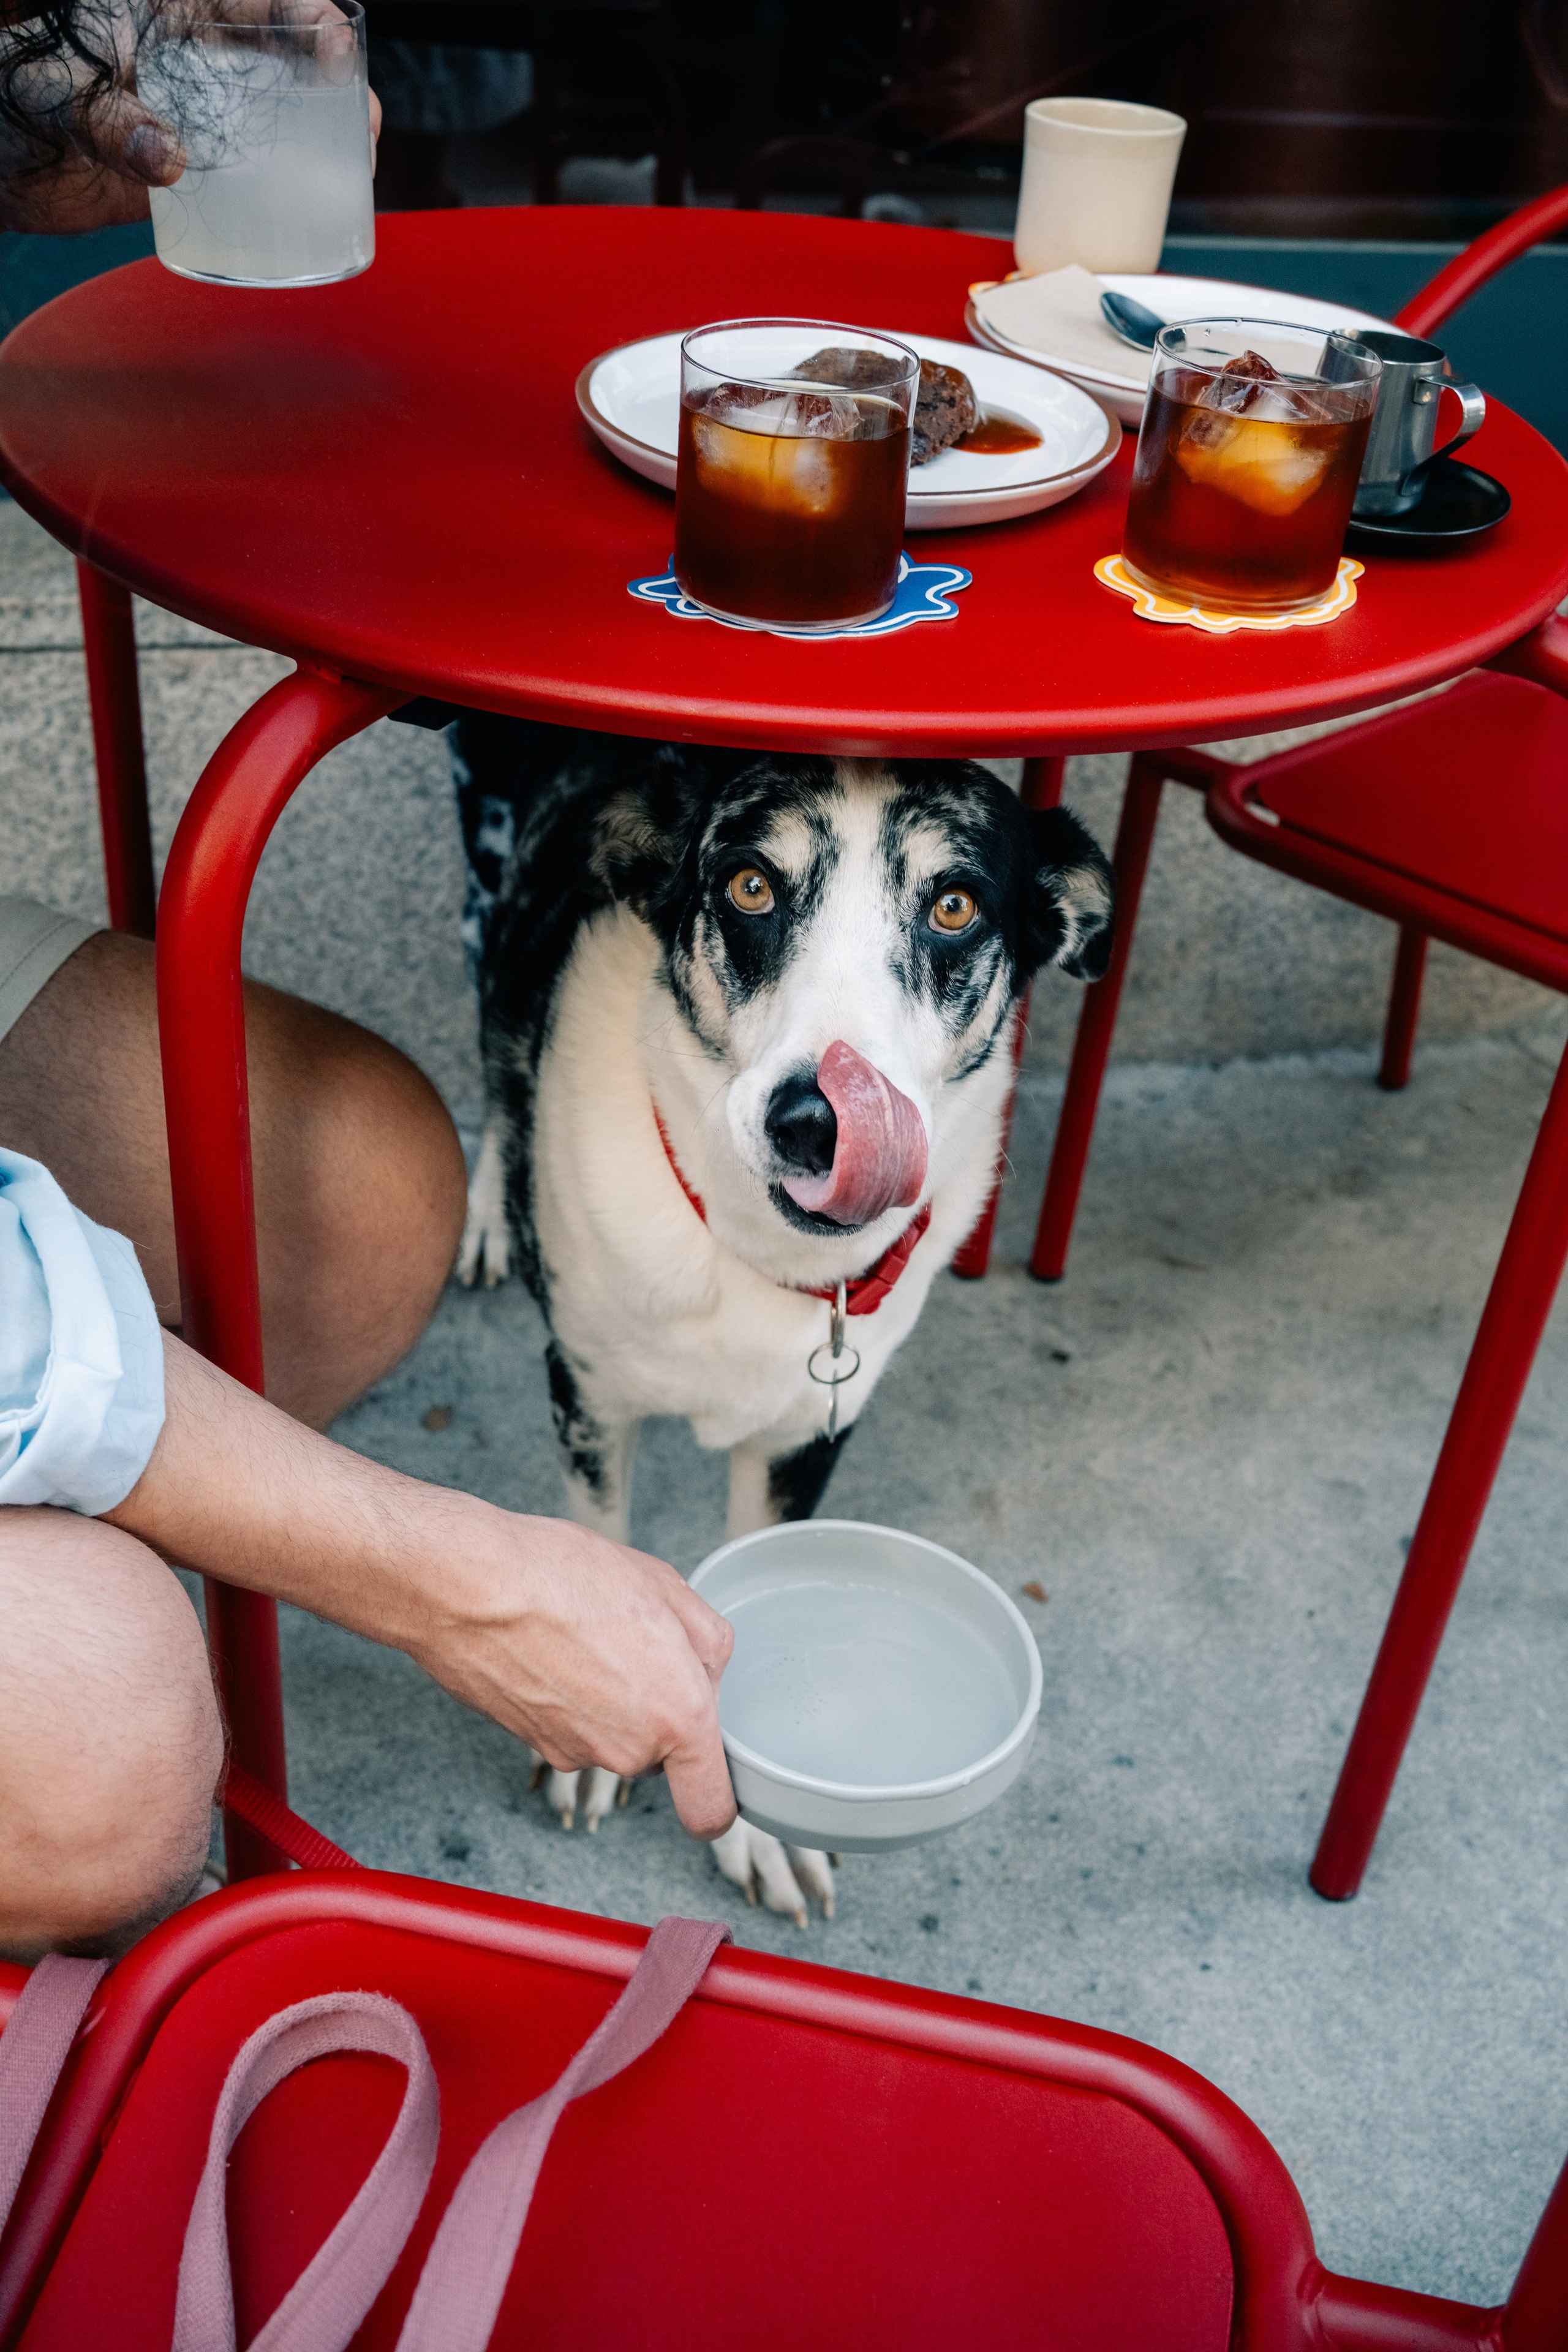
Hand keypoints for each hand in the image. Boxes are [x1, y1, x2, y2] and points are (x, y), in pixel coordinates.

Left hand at [0, 0, 379, 234]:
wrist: (2, 166)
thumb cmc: (23, 95)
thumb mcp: (65, 92)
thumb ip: (113, 120)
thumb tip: (168, 161)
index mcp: (176, 18)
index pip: (257, 7)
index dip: (308, 20)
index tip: (336, 49)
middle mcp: (200, 67)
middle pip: (289, 66)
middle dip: (340, 90)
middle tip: (366, 128)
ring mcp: (204, 123)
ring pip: (284, 125)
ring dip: (330, 147)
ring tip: (359, 173)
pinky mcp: (199, 179)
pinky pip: (258, 185)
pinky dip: (292, 199)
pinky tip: (319, 215)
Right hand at [408, 1517, 736, 1838]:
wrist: (466, 1586)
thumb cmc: (560, 1576)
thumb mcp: (664, 1585)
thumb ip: (708, 1641)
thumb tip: (708, 1671)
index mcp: (675, 1715)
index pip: (711, 1809)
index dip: (718, 1798)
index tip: (712, 1772)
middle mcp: (626, 1750)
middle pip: (660, 1748)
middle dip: (657, 1700)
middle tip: (633, 1637)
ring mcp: (574, 1752)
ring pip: (612, 1732)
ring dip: (609, 1693)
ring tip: (584, 1630)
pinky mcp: (532, 1743)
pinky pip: (570, 1724)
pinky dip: (567, 1693)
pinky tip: (551, 1643)